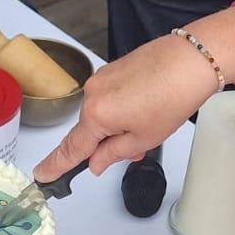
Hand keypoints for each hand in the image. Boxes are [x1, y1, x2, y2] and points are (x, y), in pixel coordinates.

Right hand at [33, 35, 218, 180]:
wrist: (191, 59)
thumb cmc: (173, 96)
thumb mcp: (144, 138)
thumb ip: (113, 154)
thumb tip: (95, 162)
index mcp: (95, 115)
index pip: (72, 149)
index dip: (57, 165)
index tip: (43, 175)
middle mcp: (92, 93)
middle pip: (90, 131)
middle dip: (109, 144)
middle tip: (137, 147)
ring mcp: (101, 78)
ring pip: (102, 114)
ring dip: (119, 125)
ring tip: (151, 122)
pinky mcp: (113, 68)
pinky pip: (110, 97)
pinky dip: (124, 108)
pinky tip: (147, 107)